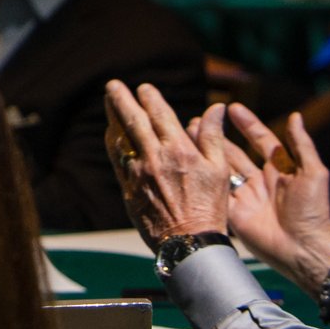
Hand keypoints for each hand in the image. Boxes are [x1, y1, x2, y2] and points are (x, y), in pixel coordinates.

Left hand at [104, 81, 233, 244]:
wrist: (190, 243)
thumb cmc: (210, 207)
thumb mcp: (219, 170)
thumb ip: (212, 136)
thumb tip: (215, 108)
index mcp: (179, 151)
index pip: (159, 115)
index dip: (150, 98)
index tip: (144, 88)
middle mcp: (155, 158)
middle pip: (133, 121)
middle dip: (121, 100)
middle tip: (112, 85)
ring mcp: (138, 173)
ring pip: (121, 138)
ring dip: (113, 118)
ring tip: (110, 103)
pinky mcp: (128, 188)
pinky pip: (117, 159)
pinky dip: (114, 142)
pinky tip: (113, 134)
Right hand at [197, 103, 329, 298]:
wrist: (303, 249)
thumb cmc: (312, 211)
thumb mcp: (313, 174)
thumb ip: (302, 146)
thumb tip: (295, 117)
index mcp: (280, 170)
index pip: (262, 140)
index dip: (248, 124)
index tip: (232, 108)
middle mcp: (260, 181)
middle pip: (235, 153)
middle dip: (218, 136)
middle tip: (197, 120)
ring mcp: (245, 196)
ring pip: (221, 169)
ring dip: (206, 152)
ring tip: (188, 134)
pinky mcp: (233, 212)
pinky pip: (215, 192)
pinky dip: (202, 179)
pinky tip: (188, 164)